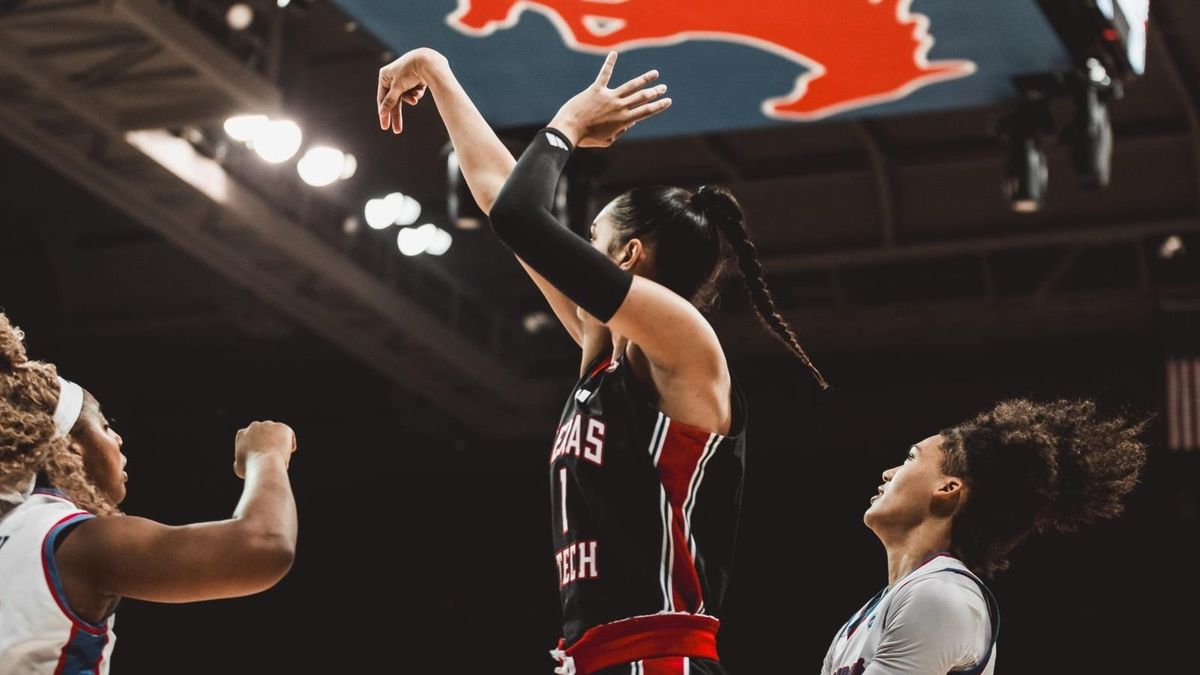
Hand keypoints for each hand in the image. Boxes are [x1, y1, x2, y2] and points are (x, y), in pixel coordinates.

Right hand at [234, 421, 296, 478]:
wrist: (264, 463)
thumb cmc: (251, 468)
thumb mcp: (239, 468)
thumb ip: (239, 462)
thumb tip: (240, 463)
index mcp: (242, 434)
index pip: (248, 436)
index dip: (255, 444)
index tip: (259, 453)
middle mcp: (254, 426)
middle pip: (262, 432)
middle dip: (267, 440)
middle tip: (272, 452)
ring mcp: (268, 425)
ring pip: (275, 431)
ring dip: (278, 439)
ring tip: (282, 452)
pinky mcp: (282, 427)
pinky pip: (288, 432)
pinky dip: (290, 441)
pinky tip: (290, 450)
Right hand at [377, 47, 446, 133]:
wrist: (428, 61)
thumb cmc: (410, 71)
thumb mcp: (398, 87)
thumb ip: (390, 100)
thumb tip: (382, 113)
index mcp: (384, 76)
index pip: (382, 98)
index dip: (384, 113)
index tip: (385, 127)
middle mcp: (393, 77)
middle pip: (394, 100)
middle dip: (397, 115)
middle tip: (397, 130)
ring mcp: (405, 79)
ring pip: (405, 97)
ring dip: (411, 99)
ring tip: (415, 98)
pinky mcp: (416, 80)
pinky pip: (414, 93)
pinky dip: (417, 93)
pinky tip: (420, 89)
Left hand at [549, 51, 671, 147]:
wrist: (570, 129)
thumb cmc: (586, 138)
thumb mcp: (607, 141)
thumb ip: (620, 132)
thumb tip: (629, 123)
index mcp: (623, 120)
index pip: (646, 111)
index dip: (659, 106)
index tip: (668, 101)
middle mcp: (619, 107)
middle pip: (642, 97)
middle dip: (655, 92)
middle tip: (664, 87)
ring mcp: (609, 96)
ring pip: (631, 86)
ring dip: (645, 79)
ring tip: (655, 74)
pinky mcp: (596, 89)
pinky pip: (605, 74)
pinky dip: (609, 63)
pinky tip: (614, 54)